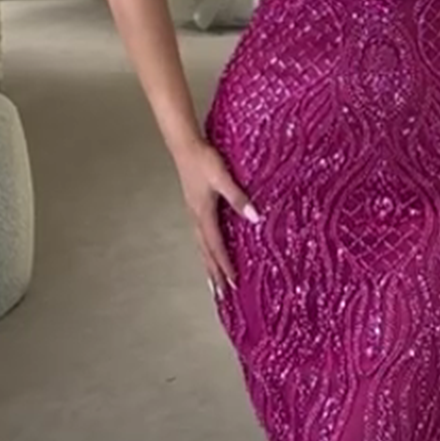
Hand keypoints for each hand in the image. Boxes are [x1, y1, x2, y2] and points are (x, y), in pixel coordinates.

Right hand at [173, 138, 260, 295]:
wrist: (184, 145)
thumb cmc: (204, 159)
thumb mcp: (223, 177)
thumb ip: (238, 198)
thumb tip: (255, 218)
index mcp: (203, 214)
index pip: (216, 247)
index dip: (225, 266)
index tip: (234, 283)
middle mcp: (197, 218)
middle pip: (206, 253)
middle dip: (214, 274)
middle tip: (222, 295)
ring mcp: (194, 213)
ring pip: (202, 246)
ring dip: (209, 265)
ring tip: (214, 282)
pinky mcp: (196, 207)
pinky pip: (202, 236)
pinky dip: (207, 250)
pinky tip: (211, 252)